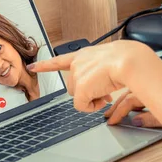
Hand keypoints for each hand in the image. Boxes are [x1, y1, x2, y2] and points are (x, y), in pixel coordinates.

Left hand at [27, 40, 158, 111]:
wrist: (128, 61)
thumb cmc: (126, 60)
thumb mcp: (110, 62)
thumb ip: (98, 72)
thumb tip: (99, 88)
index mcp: (84, 54)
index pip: (60, 60)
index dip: (46, 65)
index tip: (33, 67)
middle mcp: (78, 63)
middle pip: (74, 86)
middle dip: (88, 91)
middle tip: (105, 91)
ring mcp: (77, 75)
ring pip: (79, 96)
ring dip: (92, 97)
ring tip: (107, 92)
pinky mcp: (80, 89)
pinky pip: (82, 106)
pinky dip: (92, 106)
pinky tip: (103, 99)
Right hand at [104, 90, 161, 127]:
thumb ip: (151, 119)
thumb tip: (135, 122)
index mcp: (150, 92)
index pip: (128, 101)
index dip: (118, 113)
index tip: (111, 121)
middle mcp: (151, 86)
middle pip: (127, 94)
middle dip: (116, 106)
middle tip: (107, 115)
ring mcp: (155, 85)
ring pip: (133, 91)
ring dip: (123, 100)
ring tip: (116, 109)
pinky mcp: (160, 85)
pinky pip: (141, 89)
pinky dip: (133, 96)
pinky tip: (133, 104)